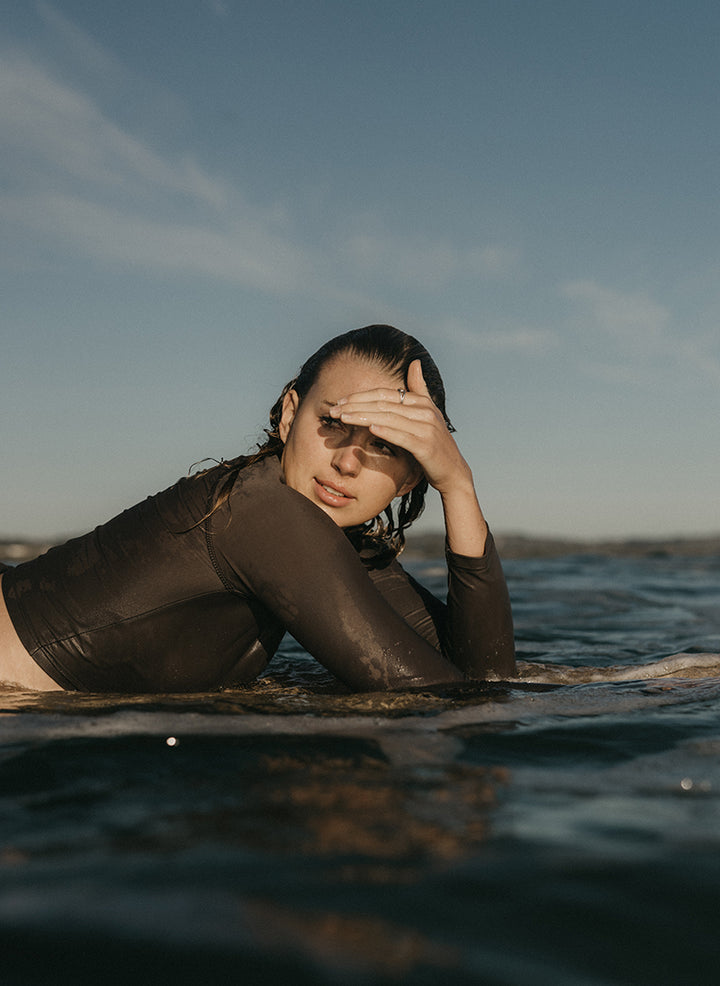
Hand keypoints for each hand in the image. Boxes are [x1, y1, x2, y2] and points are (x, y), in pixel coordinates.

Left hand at [331, 359, 467, 492]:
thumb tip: (415, 362)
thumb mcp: (427, 413)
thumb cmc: (434, 443)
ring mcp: (426, 428)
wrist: (452, 471)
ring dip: (363, 417)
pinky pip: (402, 436)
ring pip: (388, 418)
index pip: (384, 394)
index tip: (340, 401)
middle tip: (333, 410)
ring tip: (343, 418)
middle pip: (383, 404)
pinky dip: (386, 431)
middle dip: (355, 406)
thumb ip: (420, 389)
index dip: (360, 396)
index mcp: (421, 402)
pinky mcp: (426, 446)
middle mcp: (424, 411)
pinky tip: (370, 429)